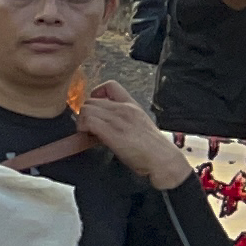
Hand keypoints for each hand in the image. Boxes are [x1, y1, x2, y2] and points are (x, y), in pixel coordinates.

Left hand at [77, 81, 192, 187]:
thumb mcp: (138, 125)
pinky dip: (83, 129)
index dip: (96, 94)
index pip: (110, 85)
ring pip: (86, 109)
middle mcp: (124, 109)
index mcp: (132, 106)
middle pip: (91, 100)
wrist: (162, 160)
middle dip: (86, 114)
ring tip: (90, 134)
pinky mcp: (112, 132)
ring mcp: (118, 119)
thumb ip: (121, 119)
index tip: (96, 110)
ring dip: (82, 122)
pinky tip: (90, 138)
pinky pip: (88, 121)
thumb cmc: (151, 148)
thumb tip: (102, 124)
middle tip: (90, 128)